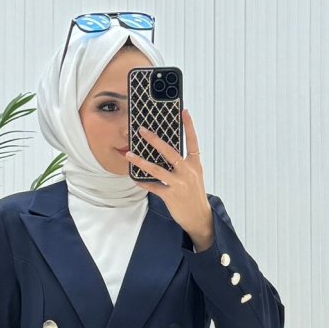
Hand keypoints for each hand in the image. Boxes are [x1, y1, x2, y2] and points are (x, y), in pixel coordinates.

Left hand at [124, 108, 213, 248]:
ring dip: (141, 161)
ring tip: (129, 154)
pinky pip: (153, 187)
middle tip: (142, 130)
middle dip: (154, 140)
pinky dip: (143, 183)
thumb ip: (183, 163)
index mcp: (195, 164)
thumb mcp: (194, 175)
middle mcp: (187, 171)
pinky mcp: (170, 195)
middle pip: (169, 151)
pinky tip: (134, 179)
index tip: (184, 111)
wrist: (199, 217)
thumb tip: (166, 151)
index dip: (189, 126)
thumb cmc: (194, 194)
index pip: (192, 141)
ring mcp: (179, 184)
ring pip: (157, 169)